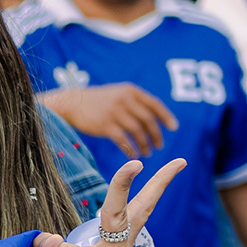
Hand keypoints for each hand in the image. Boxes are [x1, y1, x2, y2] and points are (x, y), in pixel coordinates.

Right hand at [40, 85, 176, 160]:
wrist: (73, 103)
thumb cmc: (97, 102)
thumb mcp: (118, 94)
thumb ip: (134, 102)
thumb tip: (154, 118)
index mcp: (130, 91)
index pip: (154, 104)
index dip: (165, 116)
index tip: (173, 128)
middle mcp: (124, 100)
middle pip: (147, 120)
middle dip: (156, 135)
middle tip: (159, 146)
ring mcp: (114, 112)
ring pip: (137, 131)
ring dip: (144, 144)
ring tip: (147, 153)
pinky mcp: (105, 125)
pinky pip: (123, 140)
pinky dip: (130, 149)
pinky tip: (133, 155)